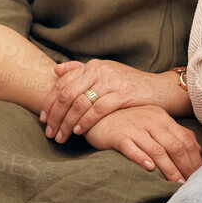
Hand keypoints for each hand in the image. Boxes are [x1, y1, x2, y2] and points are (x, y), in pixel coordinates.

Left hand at [41, 59, 174, 142]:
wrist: (158, 89)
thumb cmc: (129, 84)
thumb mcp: (105, 73)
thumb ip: (81, 70)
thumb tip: (56, 71)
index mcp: (92, 66)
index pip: (62, 84)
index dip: (49, 102)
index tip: (43, 118)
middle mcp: (99, 71)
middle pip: (67, 95)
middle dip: (55, 116)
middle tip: (49, 132)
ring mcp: (110, 82)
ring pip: (79, 104)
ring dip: (67, 123)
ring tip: (61, 136)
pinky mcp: (122, 94)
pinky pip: (97, 110)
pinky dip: (85, 122)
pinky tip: (79, 132)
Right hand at [82, 104, 201, 181]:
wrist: (96, 113)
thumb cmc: (128, 122)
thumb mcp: (154, 122)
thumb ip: (175, 133)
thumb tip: (197, 147)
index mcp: (162, 118)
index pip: (184, 139)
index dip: (194, 159)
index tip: (200, 175)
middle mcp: (150, 121)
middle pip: (174, 145)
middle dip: (185, 166)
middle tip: (191, 184)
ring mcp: (134, 127)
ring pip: (157, 149)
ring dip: (169, 169)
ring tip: (176, 184)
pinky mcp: (117, 135)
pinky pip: (131, 147)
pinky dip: (141, 158)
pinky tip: (149, 169)